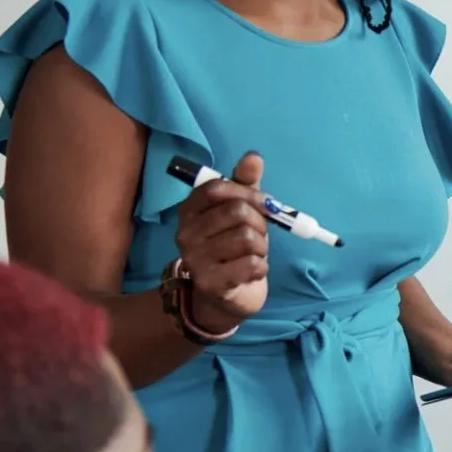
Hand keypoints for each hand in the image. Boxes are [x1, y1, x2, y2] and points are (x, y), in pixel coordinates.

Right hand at [173, 151, 271, 332]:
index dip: (249, 192)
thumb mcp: (241, 212)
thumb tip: (253, 156)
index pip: (218, 188)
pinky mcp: (210, 283)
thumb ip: (245, 184)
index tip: (265, 204)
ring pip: (247, 238)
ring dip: (262, 246)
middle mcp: (185, 233)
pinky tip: (252, 270)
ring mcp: (195, 259)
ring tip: (254, 253)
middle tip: (259, 234)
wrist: (226, 296)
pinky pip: (252, 264)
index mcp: (190, 210)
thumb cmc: (233, 247)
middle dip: (259, 222)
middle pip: (237, 212)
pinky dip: (261, 266)